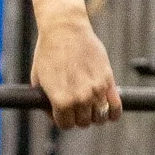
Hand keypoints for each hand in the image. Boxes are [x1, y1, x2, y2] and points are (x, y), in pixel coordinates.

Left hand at [30, 8, 122, 129]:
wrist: (65, 29)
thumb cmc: (48, 52)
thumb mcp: (38, 80)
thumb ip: (46, 102)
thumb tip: (55, 116)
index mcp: (61, 101)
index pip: (66, 125)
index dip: (63, 118)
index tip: (63, 111)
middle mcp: (80, 99)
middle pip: (83, 122)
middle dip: (78, 116)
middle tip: (76, 105)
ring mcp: (96, 90)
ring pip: (99, 117)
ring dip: (95, 114)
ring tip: (91, 105)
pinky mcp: (109, 81)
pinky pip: (116, 107)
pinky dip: (113, 113)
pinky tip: (109, 111)